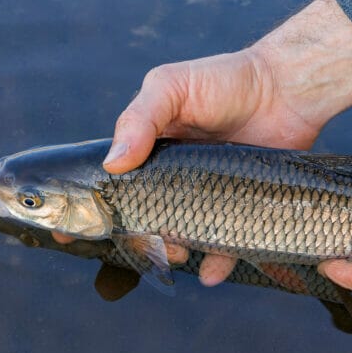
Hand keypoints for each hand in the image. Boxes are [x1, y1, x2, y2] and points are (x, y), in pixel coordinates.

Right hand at [69, 0, 351, 285]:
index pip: (110, 184)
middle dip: (138, 238)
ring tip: (179, 253)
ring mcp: (206, 195)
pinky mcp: (239, 208)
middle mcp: (172, 177)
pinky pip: (225, 245)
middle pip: (144, 219)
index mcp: (147, 151)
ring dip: (173, 252)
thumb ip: (139, 119)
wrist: (286, 88)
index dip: (89, 209)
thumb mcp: (171, 87)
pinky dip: (217, 262)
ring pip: (180, 237)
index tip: (66, 233)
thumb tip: (113, 164)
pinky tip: (212, 271)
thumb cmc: (224, 81)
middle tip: (146, 243)